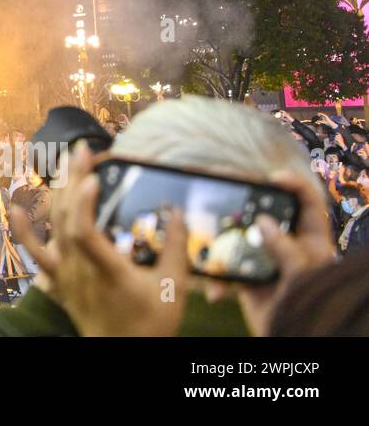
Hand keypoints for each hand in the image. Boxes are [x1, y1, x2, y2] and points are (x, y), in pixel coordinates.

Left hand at [14, 144, 191, 336]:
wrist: (124, 353)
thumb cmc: (149, 323)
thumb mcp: (173, 288)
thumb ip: (175, 249)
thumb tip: (177, 212)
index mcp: (108, 271)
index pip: (84, 232)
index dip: (84, 203)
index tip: (93, 177)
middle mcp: (79, 269)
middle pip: (67, 218)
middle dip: (72, 180)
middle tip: (82, 150)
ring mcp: (65, 274)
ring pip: (53, 228)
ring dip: (58, 193)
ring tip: (65, 162)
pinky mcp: (59, 280)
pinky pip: (36, 253)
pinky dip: (23, 231)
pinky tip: (15, 208)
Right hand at [231, 170, 336, 335]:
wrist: (295, 340)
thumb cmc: (310, 308)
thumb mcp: (302, 276)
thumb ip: (285, 249)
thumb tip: (263, 222)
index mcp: (311, 242)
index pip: (307, 203)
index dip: (293, 185)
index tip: (270, 178)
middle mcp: (288, 247)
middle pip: (267, 214)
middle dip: (244, 205)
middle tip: (223, 191)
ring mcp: (266, 262)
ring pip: (241, 238)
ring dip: (222, 240)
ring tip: (205, 233)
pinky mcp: (248, 279)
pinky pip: (228, 270)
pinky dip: (218, 280)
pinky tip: (215, 291)